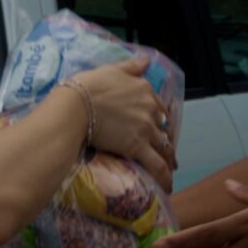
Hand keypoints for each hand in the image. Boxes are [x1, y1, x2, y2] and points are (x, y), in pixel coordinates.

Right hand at [73, 56, 176, 190]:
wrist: (76, 104)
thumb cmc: (88, 86)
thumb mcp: (111, 69)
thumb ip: (131, 67)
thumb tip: (146, 60)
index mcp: (144, 89)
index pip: (159, 105)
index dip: (159, 118)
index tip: (159, 126)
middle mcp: (150, 108)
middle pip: (163, 127)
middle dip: (165, 139)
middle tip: (165, 150)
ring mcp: (145, 128)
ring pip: (164, 147)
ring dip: (169, 159)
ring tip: (170, 170)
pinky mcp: (137, 147)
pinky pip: (157, 164)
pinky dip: (165, 176)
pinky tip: (167, 186)